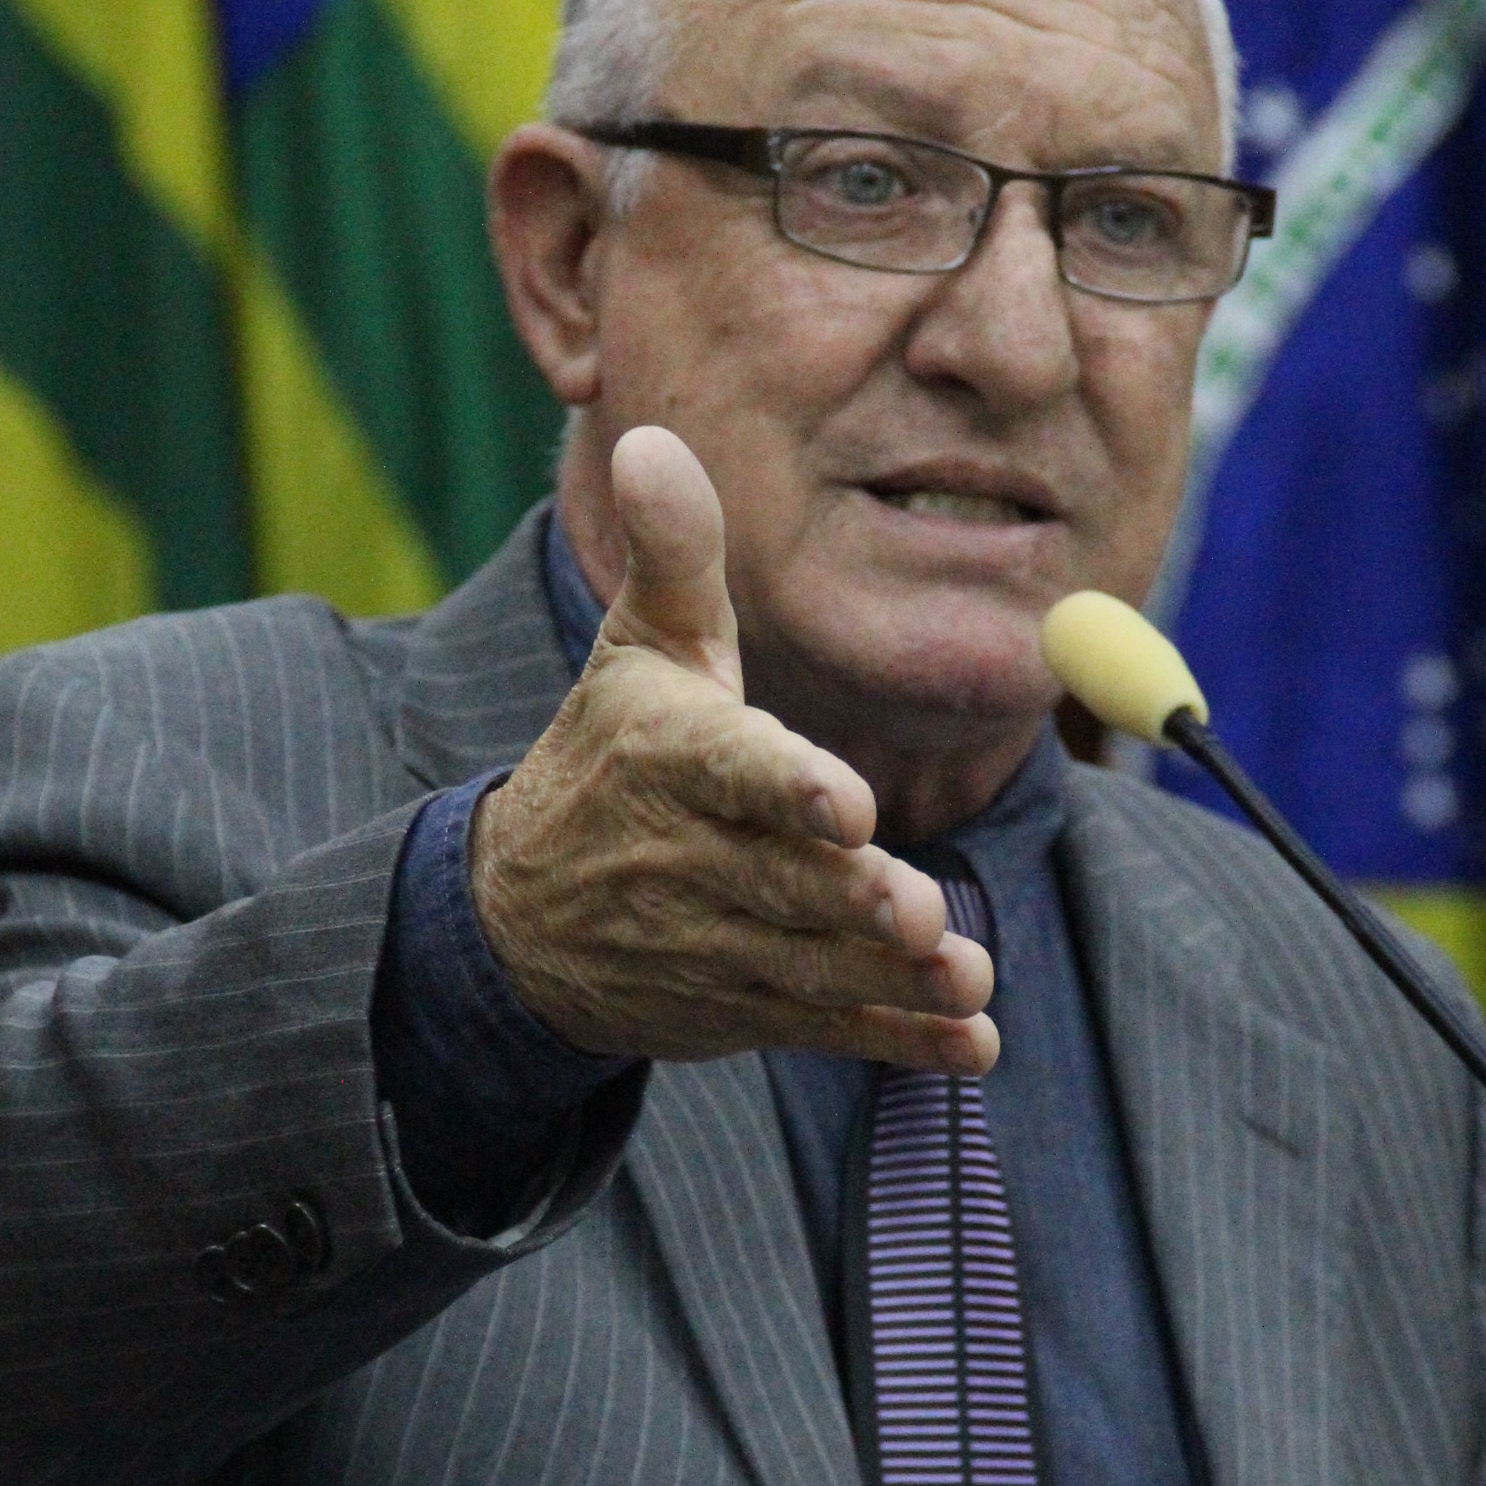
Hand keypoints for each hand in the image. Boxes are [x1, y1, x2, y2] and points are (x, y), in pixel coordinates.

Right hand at [470, 427, 997, 1073]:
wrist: (516, 915)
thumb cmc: (610, 755)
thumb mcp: (638, 649)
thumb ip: (674, 555)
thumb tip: (654, 440)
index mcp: (670, 757)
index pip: (729, 770)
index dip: (785, 789)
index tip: (843, 804)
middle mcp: (686, 857)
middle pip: (779, 883)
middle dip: (850, 902)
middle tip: (920, 914)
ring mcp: (713, 943)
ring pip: (808, 966)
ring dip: (888, 981)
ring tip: (963, 978)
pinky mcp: (739, 1009)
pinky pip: (821, 1030)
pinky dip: (896, 1043)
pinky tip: (969, 1045)